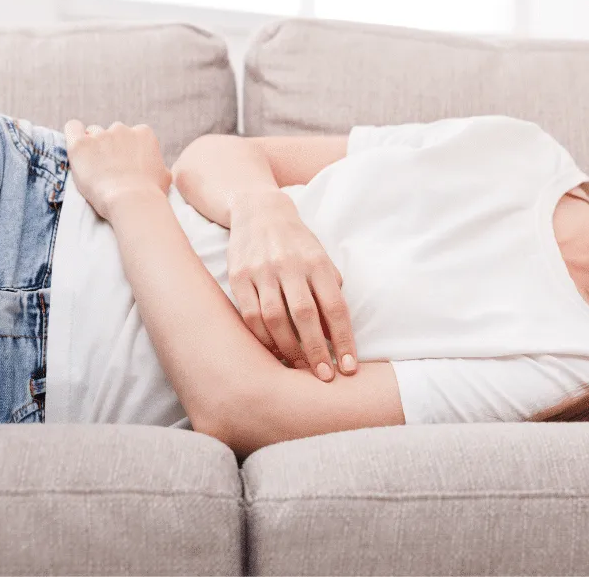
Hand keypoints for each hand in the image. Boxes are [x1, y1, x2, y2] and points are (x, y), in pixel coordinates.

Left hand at [63, 119, 171, 220]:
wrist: (132, 201)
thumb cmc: (150, 193)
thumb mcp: (164, 175)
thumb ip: (157, 164)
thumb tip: (157, 167)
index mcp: (144, 133)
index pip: (132, 134)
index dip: (127, 150)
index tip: (124, 164)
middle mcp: (122, 129)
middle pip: (111, 133)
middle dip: (110, 147)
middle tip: (109, 169)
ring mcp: (101, 135)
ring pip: (93, 134)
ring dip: (93, 147)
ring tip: (94, 169)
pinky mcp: (81, 144)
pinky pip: (72, 127)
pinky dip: (74, 134)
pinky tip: (77, 148)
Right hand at [227, 191, 356, 381]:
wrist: (259, 211)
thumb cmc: (297, 243)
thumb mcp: (321, 258)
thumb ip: (331, 290)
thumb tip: (338, 332)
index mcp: (316, 262)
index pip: (334, 306)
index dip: (344, 339)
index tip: (350, 367)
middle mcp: (289, 265)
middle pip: (305, 316)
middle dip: (317, 351)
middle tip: (325, 376)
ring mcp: (261, 271)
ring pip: (275, 318)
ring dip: (288, 348)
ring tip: (299, 366)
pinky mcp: (238, 276)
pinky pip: (250, 314)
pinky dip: (262, 337)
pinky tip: (273, 350)